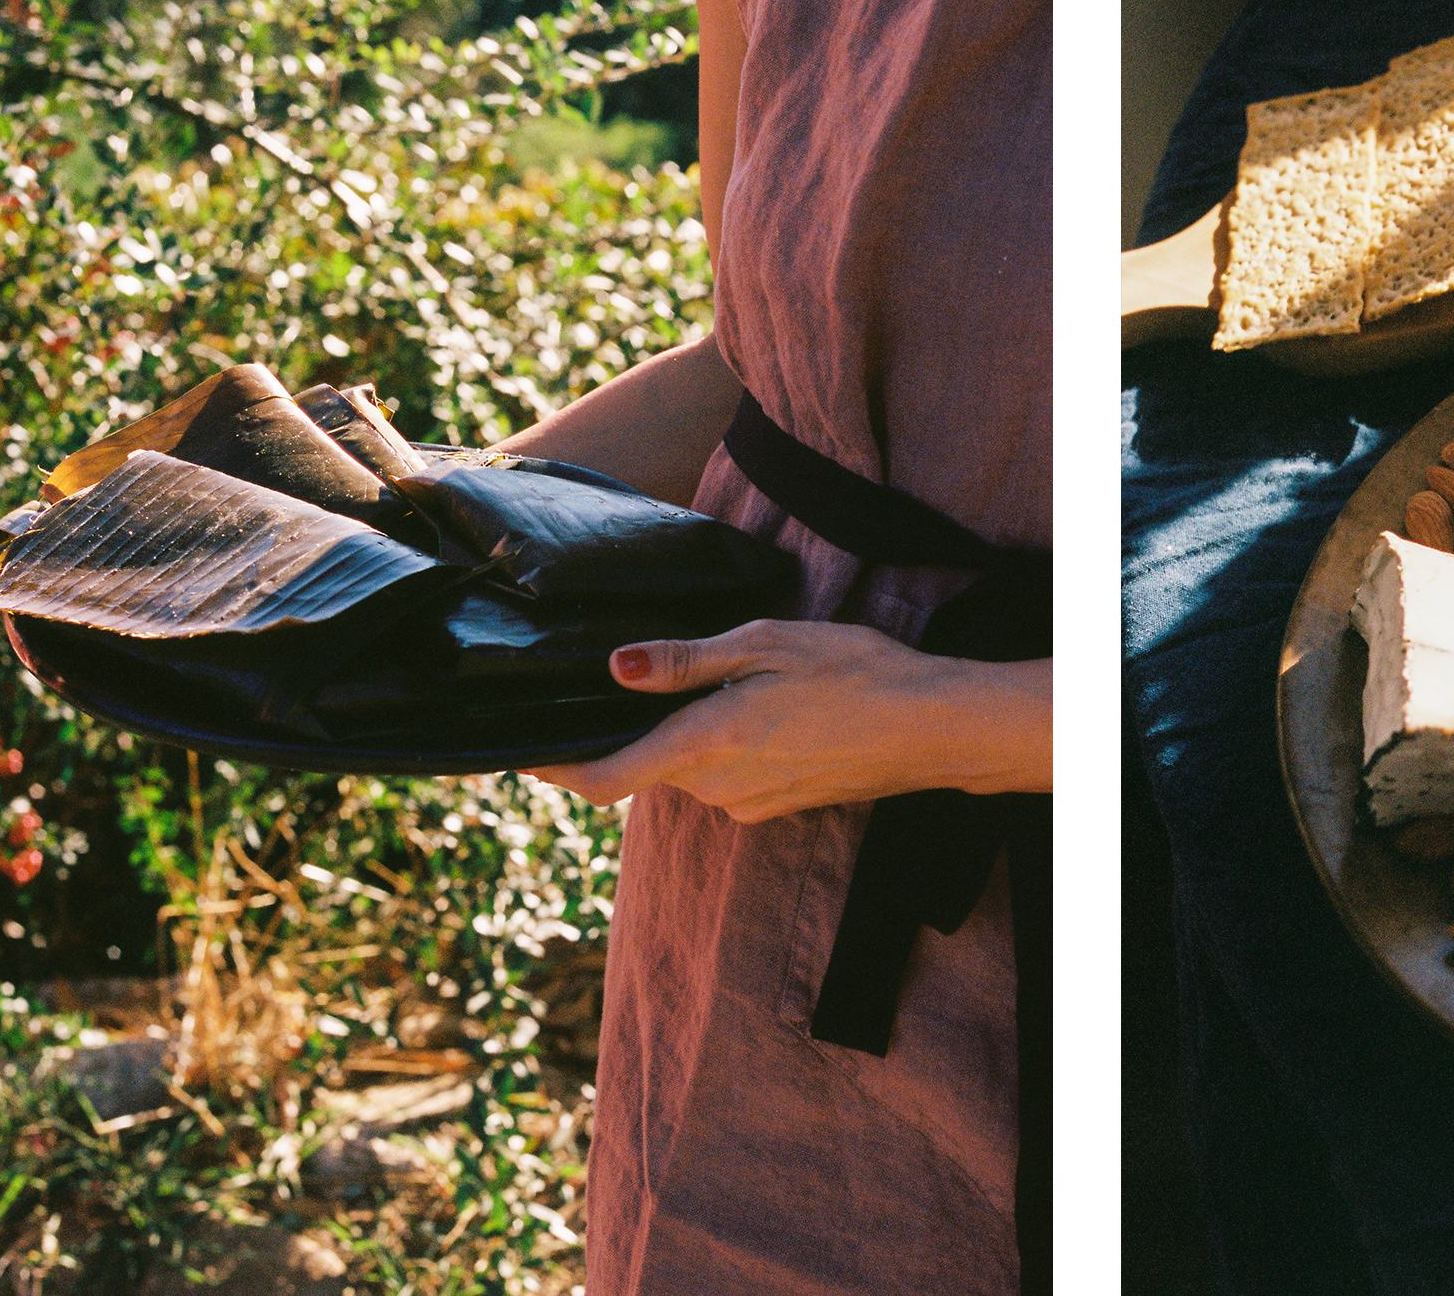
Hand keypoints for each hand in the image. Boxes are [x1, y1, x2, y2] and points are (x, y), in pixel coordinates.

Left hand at [525, 620, 1050, 820]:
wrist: (935, 726)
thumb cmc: (856, 673)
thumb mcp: (765, 644)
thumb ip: (685, 661)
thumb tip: (615, 668)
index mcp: (704, 746)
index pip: (601, 777)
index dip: (550, 769)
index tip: (517, 752)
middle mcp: (717, 789)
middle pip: (647, 766)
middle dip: (639, 728)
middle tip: (648, 673)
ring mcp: (750, 806)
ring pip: (691, 769)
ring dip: (693, 733)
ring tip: (734, 678)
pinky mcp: (780, 808)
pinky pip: (730, 778)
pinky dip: (730, 746)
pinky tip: (772, 708)